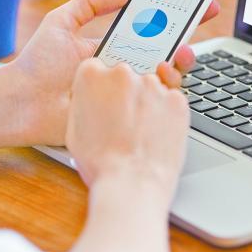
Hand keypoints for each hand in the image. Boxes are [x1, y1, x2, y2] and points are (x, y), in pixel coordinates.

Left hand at [12, 0, 218, 145]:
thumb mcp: (60, 21)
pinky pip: (152, 99)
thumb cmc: (37, 64)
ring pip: (164, 74)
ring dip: (181, 59)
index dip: (172, 15)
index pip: (148, 29)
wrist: (22, 102)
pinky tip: (166, 72)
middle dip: (186, 32)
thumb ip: (89, 3)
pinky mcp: (124, 111)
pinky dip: (166, 85)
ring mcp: (125, 90)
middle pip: (164, 49)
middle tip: (201, 17)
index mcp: (111, 47)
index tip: (194, 1)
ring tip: (184, 49)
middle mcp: (122, 68)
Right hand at [66, 59, 189, 197]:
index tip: (105, 100)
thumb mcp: (74, 129)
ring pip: (150, 87)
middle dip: (124, 93)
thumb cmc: (101, 163)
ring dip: (147, 103)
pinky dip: (166, 113)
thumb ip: (84, 102)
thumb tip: (92, 97)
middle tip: (123, 120)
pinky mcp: (176, 99)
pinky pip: (171, 100)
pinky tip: (156, 133)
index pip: (96, 68)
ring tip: (140, 132)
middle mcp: (122, 73)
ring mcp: (152, 84)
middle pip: (125, 75)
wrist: (132, 183)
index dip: (101, 87)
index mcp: (91, 76)